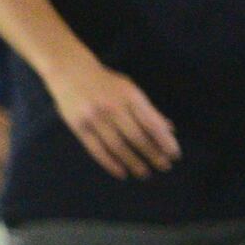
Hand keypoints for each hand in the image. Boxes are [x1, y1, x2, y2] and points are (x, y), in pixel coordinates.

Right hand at [48, 62, 179, 181]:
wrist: (69, 71)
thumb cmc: (105, 81)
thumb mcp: (130, 89)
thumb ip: (148, 110)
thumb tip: (169, 130)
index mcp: (130, 96)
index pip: (152, 123)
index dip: (165, 141)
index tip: (174, 155)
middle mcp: (113, 107)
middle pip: (137, 137)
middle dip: (153, 154)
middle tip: (164, 167)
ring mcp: (95, 118)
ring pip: (117, 146)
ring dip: (133, 162)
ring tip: (144, 173)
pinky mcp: (79, 126)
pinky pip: (96, 149)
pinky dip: (110, 163)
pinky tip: (121, 172)